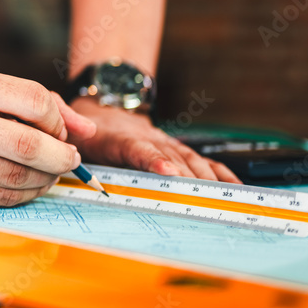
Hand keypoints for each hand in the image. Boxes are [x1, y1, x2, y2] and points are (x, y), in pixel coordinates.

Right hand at [0, 64, 97, 206]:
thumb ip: (22, 98)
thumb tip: (82, 128)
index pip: (31, 100)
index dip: (58, 119)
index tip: (62, 128)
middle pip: (27, 145)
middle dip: (62, 157)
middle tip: (69, 159)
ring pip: (15, 178)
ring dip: (45, 180)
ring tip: (49, 172)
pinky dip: (21, 194)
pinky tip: (25, 185)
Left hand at [68, 98, 240, 182]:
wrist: (106, 108)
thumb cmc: (88, 131)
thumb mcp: (73, 133)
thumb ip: (71, 143)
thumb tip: (72, 153)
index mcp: (120, 139)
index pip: (139, 149)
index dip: (154, 160)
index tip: (168, 171)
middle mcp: (149, 139)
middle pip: (172, 158)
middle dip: (189, 178)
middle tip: (204, 198)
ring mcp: (166, 143)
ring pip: (191, 159)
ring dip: (207, 178)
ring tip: (222, 198)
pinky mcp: (178, 149)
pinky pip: (203, 161)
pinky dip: (220, 174)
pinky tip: (236, 188)